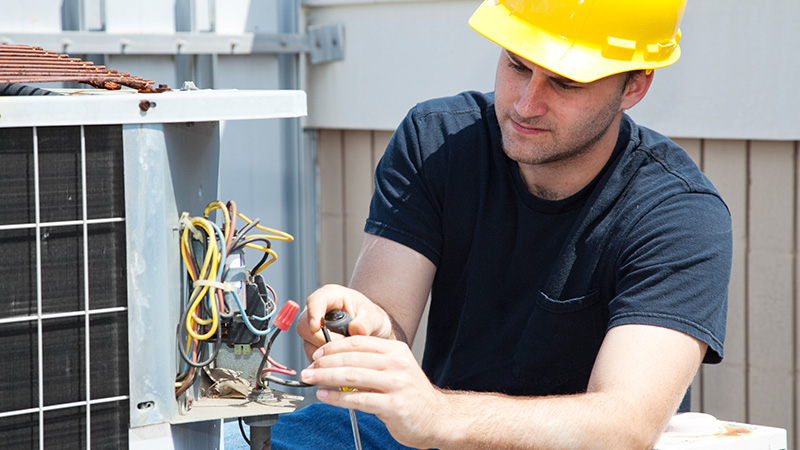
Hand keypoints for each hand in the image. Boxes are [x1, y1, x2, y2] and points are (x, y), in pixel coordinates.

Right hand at [296, 284, 393, 359]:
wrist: (370, 330)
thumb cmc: (370, 318)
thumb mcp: (373, 316)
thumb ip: (365, 322)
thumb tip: (356, 329)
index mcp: (330, 296)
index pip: (315, 302)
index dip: (313, 314)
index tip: (316, 327)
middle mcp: (316, 311)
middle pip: (305, 326)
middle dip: (322, 340)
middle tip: (344, 344)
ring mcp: (311, 328)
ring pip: (307, 343)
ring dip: (326, 352)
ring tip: (346, 351)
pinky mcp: (311, 344)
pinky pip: (312, 355)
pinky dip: (326, 360)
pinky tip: (340, 357)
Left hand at [300, 335, 444, 448]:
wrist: (437, 418)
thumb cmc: (411, 395)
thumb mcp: (395, 369)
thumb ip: (371, 362)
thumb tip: (336, 360)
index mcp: (395, 350)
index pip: (358, 342)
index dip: (333, 347)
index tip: (317, 353)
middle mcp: (397, 363)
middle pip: (351, 358)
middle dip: (324, 363)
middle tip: (308, 369)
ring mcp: (396, 384)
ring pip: (351, 376)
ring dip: (325, 377)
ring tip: (311, 380)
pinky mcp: (393, 405)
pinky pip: (357, 399)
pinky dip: (336, 397)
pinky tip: (324, 396)